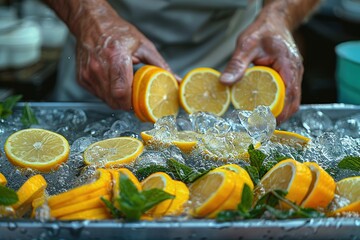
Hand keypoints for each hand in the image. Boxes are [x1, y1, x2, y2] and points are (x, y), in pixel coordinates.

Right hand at [75, 6, 169, 109]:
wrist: (93, 23)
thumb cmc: (118, 33)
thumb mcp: (143, 46)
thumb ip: (160, 66)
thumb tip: (176, 80)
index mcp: (116, 58)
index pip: (121, 92)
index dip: (131, 103)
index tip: (140, 103)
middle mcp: (99, 67)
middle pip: (114, 100)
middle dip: (126, 103)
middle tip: (135, 96)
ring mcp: (88, 74)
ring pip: (106, 100)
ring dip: (117, 99)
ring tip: (124, 86)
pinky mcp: (82, 78)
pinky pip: (98, 95)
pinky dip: (107, 93)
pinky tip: (112, 82)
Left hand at [219, 9, 303, 123]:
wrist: (276, 22)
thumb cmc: (263, 31)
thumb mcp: (246, 45)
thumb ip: (237, 64)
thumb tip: (224, 82)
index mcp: (287, 64)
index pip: (289, 93)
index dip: (281, 110)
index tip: (268, 122)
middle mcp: (295, 70)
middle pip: (294, 100)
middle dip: (281, 116)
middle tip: (263, 127)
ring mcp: (294, 73)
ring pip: (293, 99)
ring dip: (281, 111)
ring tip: (264, 122)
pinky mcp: (290, 75)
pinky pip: (288, 94)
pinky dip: (279, 103)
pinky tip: (266, 109)